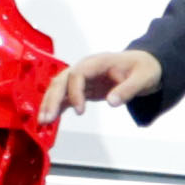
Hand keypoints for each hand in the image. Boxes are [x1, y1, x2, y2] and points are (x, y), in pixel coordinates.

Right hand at [47, 48, 164, 120]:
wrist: (142, 66)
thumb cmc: (142, 68)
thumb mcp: (142, 79)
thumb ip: (127, 90)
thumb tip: (112, 102)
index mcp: (98, 62)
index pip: (77, 74)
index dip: (75, 92)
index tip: (80, 111)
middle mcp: (85, 68)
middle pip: (62, 80)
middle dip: (52, 99)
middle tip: (46, 118)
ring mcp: (81, 78)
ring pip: (58, 88)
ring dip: (49, 104)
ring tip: (42, 122)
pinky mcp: (81, 88)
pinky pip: (64, 96)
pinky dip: (55, 107)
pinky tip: (49, 120)